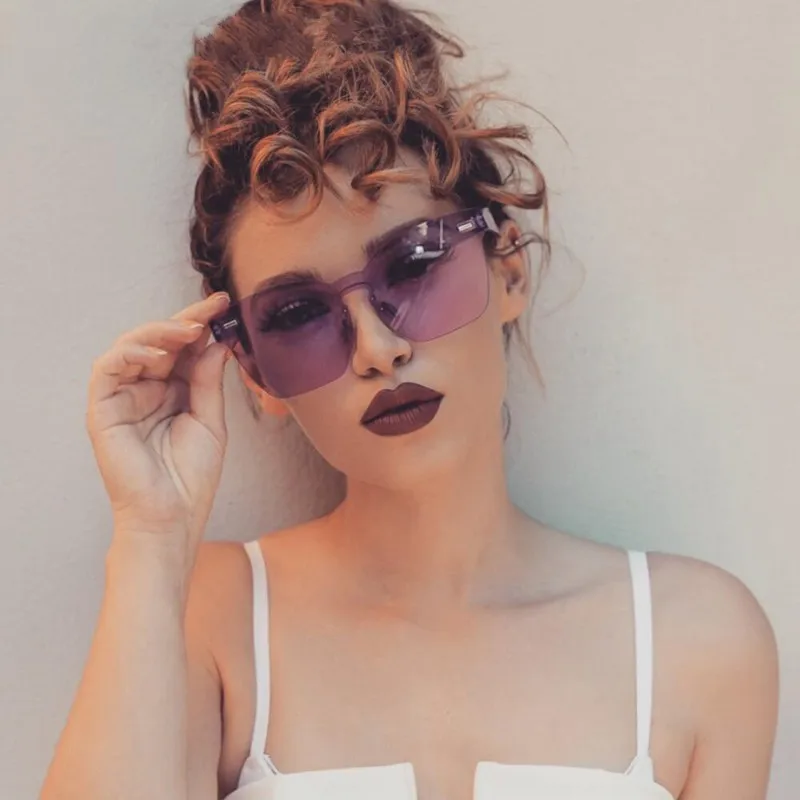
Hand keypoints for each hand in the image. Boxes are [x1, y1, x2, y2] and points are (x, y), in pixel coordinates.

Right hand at [86, 292, 232, 548]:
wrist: (172, 515)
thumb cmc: (191, 476)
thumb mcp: (210, 420)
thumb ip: (208, 380)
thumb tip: (216, 342)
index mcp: (172, 392)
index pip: (182, 349)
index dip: (200, 324)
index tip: (222, 305)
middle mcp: (146, 390)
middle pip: (158, 342)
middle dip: (184, 320)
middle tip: (209, 308)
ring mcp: (123, 398)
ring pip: (130, 347)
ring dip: (158, 332)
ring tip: (187, 330)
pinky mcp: (103, 409)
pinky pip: (107, 369)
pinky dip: (129, 353)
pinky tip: (157, 354)